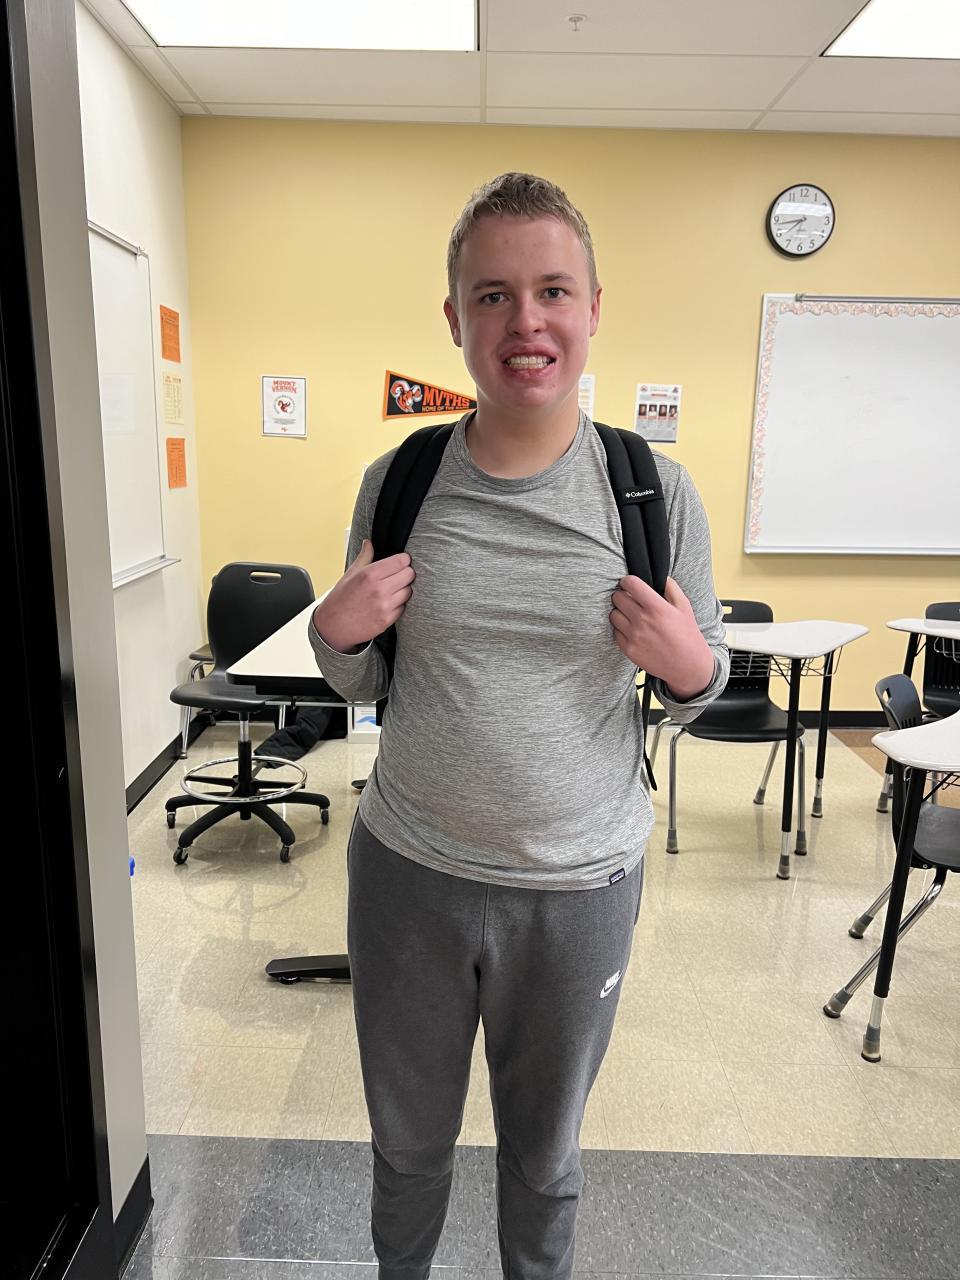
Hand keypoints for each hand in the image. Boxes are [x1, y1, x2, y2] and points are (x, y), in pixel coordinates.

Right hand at [312, 540, 414, 653]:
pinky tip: (388, 602)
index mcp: (370, 575)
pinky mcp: (387, 620)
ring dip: (403, 588)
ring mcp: (385, 606)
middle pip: (409, 574)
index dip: (403, 559)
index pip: (401, 561)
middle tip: (397, 574)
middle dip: (405, 572)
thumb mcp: (350, 574)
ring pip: (409, 591)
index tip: (400, 561)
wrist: (333, 627)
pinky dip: (399, 604)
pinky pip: (403, 607)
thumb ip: (364, 556)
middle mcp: (379, 590)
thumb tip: (369, 543)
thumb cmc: (340, 600)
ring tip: (391, 589)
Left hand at [610, 575, 714, 699]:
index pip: (630, 584)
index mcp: (656, 607)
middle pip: (617, 597)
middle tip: (631, 600)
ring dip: (620, 612)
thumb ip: (671, 587)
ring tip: (632, 616)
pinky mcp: (628, 649)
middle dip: (623, 596)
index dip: (628, 581)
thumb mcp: (685, 607)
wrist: (688, 666)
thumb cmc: (687, 635)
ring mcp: (634, 636)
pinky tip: (633, 630)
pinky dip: (621, 629)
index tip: (630, 584)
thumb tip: (659, 576)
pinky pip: (615, 632)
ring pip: (613, 614)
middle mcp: (642, 621)